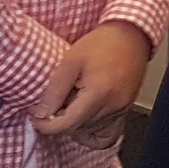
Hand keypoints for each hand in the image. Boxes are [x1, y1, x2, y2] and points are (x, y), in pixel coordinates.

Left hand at [34, 22, 150, 135]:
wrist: (131, 33)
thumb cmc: (102, 43)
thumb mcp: (71, 61)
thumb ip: (55, 90)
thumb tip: (41, 114)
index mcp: (99, 93)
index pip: (67, 125)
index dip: (46, 125)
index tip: (37, 116)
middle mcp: (113, 105)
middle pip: (78, 129)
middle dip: (60, 120)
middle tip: (54, 103)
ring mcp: (122, 108)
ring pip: (90, 130)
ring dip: (75, 123)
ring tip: (72, 102)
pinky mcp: (126, 107)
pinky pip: (109, 134)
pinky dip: (93, 132)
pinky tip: (84, 118)